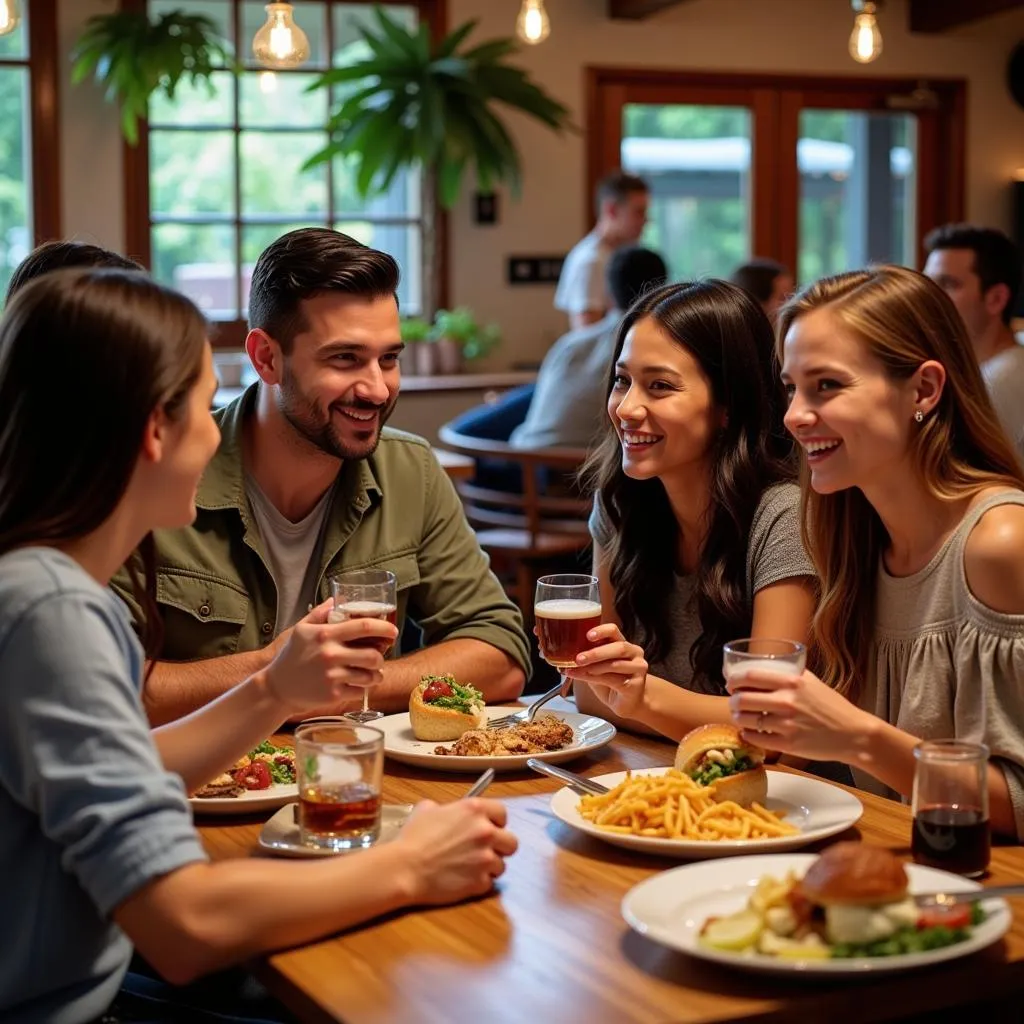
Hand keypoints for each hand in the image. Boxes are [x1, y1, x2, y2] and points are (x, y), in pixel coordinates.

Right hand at [264, 599, 397, 714]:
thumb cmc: (291, 656)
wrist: (277, 688)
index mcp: (325, 634)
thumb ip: (320, 614)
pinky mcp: (333, 695)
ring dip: (376, 675)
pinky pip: (360, 691)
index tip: (393, 631)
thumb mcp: (301, 630)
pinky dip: (363, 688)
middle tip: (380, 656)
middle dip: (381, 656)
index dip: (384, 628)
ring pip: (370, 676)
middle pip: (373, 654)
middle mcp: (330, 655)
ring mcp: (332, 676)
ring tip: (373, 673)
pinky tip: (359, 685)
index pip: (363, 626)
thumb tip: (336, 600)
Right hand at [394, 798, 517, 904]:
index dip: (496, 822)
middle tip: (483, 851)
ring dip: (489, 867)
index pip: (502, 813)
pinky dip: (478, 883)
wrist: (404, 868)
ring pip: (502, 865)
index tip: (488, 828)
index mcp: (475, 810)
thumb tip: (449, 812)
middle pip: (511, 842)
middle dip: (499, 847)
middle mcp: (486, 832)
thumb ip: (447, 808)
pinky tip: (463, 880)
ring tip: (470, 868)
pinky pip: (489, 883)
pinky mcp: (480, 882)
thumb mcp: (427, 810)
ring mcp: (485, 858)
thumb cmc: (413, 837)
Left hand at [559, 623, 647, 718]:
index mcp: (623, 644)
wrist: (628, 703)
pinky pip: (613, 680)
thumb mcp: (597, 667)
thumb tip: (563, 656)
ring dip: (593, 667)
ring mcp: (637, 668)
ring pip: (615, 664)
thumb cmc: (611, 682)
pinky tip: (582, 677)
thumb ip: (587, 660)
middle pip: (618, 647)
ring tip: (577, 669)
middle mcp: (634, 653)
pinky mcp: (635, 684)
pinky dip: (594, 678)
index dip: (601, 631)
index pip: (614, 630)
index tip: (588, 635)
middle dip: (596, 652)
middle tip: (578, 658)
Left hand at [726, 668, 872, 762]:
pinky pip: (756, 739)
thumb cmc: (832, 706)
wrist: (853, 734)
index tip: (730, 682)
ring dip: (738, 718)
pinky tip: (751, 732)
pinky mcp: (788, 744)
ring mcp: (786, 724)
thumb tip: (764, 666)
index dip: (733, 679)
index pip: (750, 676)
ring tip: (741, 717)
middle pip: (742, 699)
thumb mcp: (811, 681)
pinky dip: (748, 735)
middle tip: (734, 702)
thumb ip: (789, 673)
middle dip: (733, 701)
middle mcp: (787, 701)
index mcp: (792, 682)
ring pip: (746, 720)